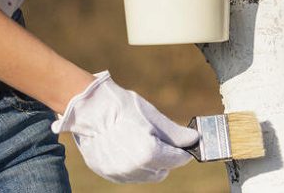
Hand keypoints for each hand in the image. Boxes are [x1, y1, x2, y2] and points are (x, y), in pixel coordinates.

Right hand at [51, 71, 198, 182]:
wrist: (89, 109)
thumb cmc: (123, 108)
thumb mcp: (153, 117)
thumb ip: (175, 133)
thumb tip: (194, 139)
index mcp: (150, 153)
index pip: (177, 160)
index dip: (182, 152)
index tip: (183, 147)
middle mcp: (135, 168)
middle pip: (162, 170)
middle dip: (165, 158)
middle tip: (160, 141)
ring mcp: (119, 172)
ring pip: (146, 175)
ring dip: (149, 163)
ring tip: (140, 141)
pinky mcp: (107, 172)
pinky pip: (129, 174)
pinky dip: (133, 164)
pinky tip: (127, 147)